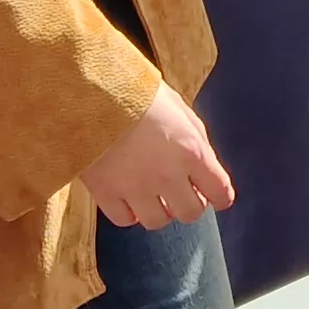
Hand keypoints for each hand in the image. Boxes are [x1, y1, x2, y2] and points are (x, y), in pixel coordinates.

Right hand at [78, 81, 236, 229]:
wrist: (88, 87)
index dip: (219, 196)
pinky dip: (128, 212)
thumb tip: (204, 164)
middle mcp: (167, 175)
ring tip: (150, 193)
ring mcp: (135, 187)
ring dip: (158, 209)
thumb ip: (194, 137)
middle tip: (179, 192)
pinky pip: (125, 220)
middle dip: (188, 203)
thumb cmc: (135, 90)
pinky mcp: (106, 192)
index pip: (220, 191)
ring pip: (158, 221)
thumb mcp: (177, 106)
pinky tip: (126, 196)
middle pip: (191, 213)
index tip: (214, 195)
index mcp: (191, 150)